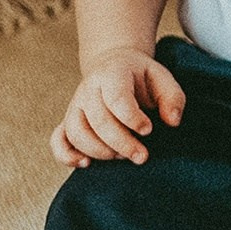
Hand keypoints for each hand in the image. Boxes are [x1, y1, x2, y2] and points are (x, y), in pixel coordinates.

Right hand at [50, 44, 183, 166]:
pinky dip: (67, 155)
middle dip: (122, 143)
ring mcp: (76, 106)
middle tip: (142, 156)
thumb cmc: (140, 76)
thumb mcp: (161, 77)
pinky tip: (85, 164)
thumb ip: (172, 97)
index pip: (116, 98)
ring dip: (100, 151)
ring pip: (77, 133)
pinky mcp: (69, 121)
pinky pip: (58, 140)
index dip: (132, 118)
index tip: (148, 130)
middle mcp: (89, 90)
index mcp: (112, 74)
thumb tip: (173, 121)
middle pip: (98, 121)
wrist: (113, 65)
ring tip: (123, 157)